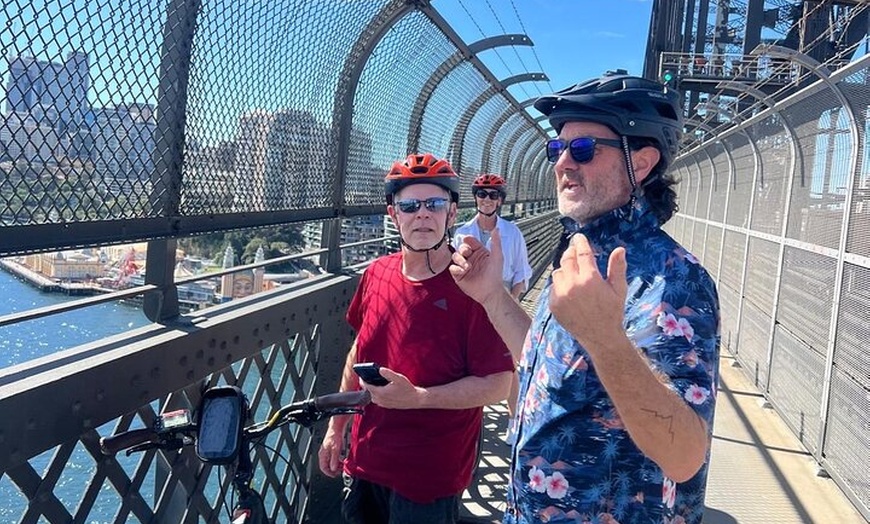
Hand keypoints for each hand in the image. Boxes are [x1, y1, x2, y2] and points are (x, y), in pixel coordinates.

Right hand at [318, 425, 344, 476]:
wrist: (336, 428)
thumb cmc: (334, 436)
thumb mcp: (335, 450)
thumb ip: (334, 460)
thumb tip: (333, 468)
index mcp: (322, 455)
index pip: (323, 468)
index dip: (329, 473)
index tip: (335, 475)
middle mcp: (324, 454)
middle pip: (327, 466)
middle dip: (334, 470)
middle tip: (340, 471)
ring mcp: (327, 452)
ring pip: (330, 463)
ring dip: (336, 466)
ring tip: (342, 467)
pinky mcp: (331, 450)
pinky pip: (333, 459)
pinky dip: (337, 461)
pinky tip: (342, 461)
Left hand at [362, 367, 421, 408]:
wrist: (415, 399)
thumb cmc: (407, 389)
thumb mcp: (398, 378)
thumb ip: (388, 373)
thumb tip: (379, 369)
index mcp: (380, 393)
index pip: (366, 386)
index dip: (362, 380)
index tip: (360, 374)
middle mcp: (379, 400)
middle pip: (368, 391)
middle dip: (366, 384)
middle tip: (366, 376)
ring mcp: (382, 403)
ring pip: (372, 396)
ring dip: (371, 389)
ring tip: (372, 381)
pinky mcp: (386, 405)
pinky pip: (376, 399)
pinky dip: (376, 393)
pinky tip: (380, 387)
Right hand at [450, 228, 502, 304]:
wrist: (490, 291)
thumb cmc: (495, 274)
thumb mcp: (497, 256)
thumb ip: (496, 241)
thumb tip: (496, 228)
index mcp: (479, 252)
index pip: (470, 242)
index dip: (468, 240)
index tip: (467, 240)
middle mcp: (471, 258)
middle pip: (461, 248)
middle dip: (463, 250)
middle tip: (467, 254)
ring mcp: (464, 267)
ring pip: (455, 256)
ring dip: (459, 260)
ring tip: (467, 267)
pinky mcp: (458, 276)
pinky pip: (452, 268)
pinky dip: (456, 268)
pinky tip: (463, 272)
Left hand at [550, 234, 627, 351]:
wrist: (600, 337)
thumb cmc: (612, 312)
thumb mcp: (619, 289)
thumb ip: (617, 268)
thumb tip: (620, 249)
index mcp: (590, 279)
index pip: (582, 253)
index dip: (580, 243)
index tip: (579, 237)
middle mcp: (572, 285)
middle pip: (567, 259)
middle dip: (571, 252)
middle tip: (575, 251)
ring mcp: (561, 295)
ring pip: (558, 272)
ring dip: (565, 269)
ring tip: (574, 272)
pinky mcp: (554, 304)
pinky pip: (553, 287)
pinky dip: (560, 284)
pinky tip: (569, 289)